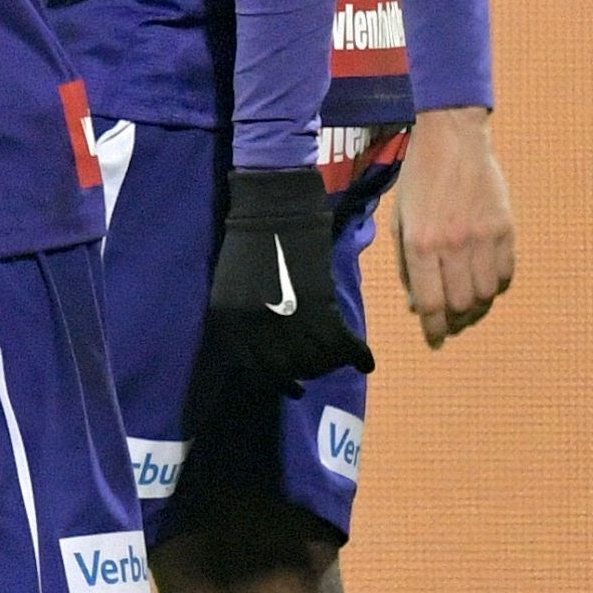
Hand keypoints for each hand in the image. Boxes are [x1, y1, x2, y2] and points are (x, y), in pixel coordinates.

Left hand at [203, 167, 374, 399]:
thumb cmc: (251, 244)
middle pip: (286, 370)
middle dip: (305, 372)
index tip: (293, 385)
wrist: (274, 207)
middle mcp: (253, 328)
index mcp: (227, 324)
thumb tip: (264, 360)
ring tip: (338, 357)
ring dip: (330, 364)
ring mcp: (285, 318)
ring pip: (315, 361)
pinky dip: (356, 354)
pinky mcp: (317, 305)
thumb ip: (244, 325)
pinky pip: (341, 344)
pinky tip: (365, 361)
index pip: (252, 371)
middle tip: (319, 367)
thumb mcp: (232, 291)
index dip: (277, 380)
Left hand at [392, 105, 516, 348]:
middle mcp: (453, 244)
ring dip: (478, 308)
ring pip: (487, 294)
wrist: (453, 141)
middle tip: (452, 325)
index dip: (433, 329)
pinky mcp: (505, 228)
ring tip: (469, 308)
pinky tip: (487, 284)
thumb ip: (408, 265)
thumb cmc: (419, 181)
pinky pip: (506, 273)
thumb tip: (417, 304)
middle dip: (455, 322)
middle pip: (461, 304)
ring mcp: (483, 237)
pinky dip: (497, 287)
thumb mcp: (400, 222)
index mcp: (420, 243)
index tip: (435, 340)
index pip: (430, 303)